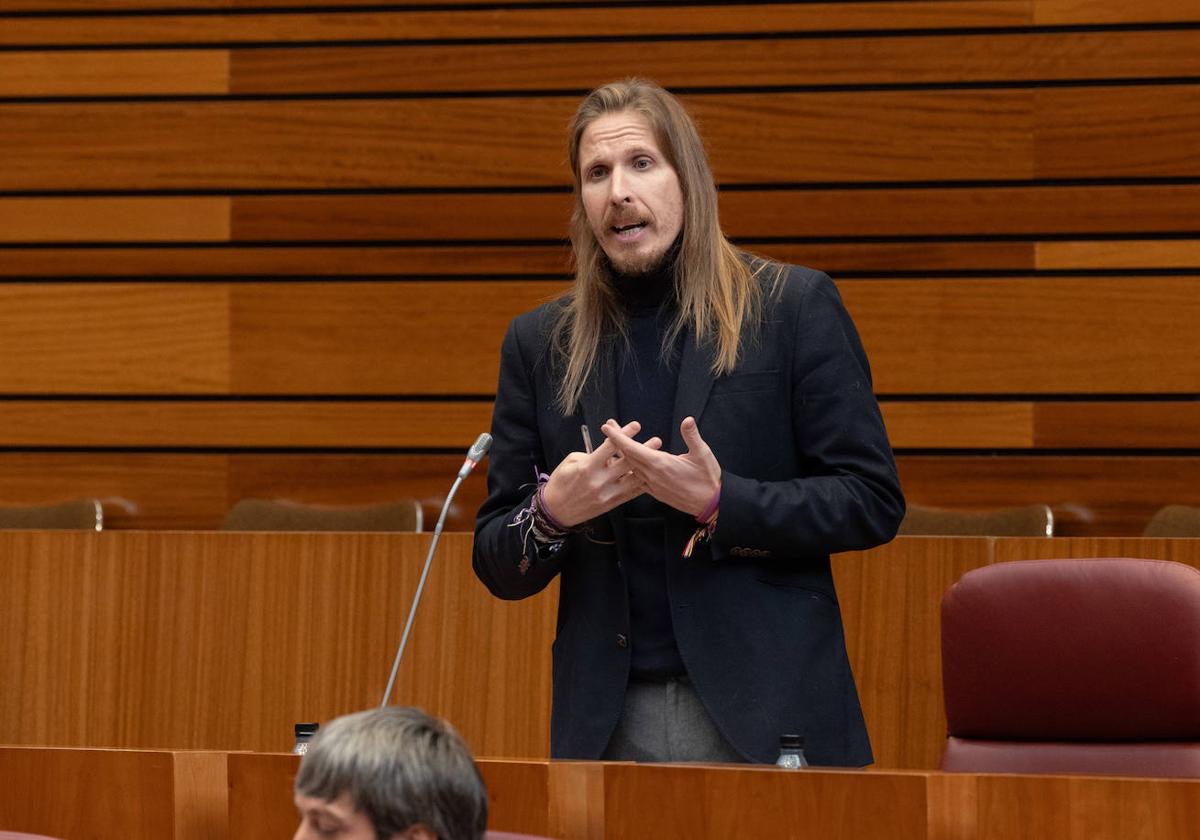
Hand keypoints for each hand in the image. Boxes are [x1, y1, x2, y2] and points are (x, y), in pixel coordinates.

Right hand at [541, 420, 662, 526]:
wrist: (555, 511)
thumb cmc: (561, 482)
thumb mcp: (570, 461)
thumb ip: (591, 454)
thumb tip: (608, 451)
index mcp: (588, 466)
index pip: (610, 447)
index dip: (624, 434)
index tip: (636, 426)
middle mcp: (599, 480)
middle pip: (626, 462)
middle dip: (643, 450)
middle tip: (657, 441)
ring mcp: (606, 494)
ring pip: (632, 479)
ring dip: (647, 468)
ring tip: (659, 458)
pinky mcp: (610, 504)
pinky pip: (630, 493)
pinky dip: (641, 484)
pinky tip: (651, 477)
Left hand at [601, 416, 720, 517]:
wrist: (710, 504)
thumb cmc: (707, 478)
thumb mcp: (703, 454)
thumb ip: (692, 436)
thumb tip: (688, 420)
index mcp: (660, 463)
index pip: (632, 448)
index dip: (618, 437)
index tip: (607, 426)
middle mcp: (652, 475)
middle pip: (627, 456)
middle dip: (616, 441)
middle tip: (609, 427)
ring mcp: (652, 485)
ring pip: (630, 468)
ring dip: (621, 455)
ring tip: (615, 443)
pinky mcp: (655, 492)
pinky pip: (636, 478)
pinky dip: (629, 468)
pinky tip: (627, 464)